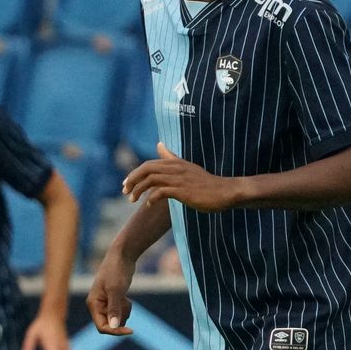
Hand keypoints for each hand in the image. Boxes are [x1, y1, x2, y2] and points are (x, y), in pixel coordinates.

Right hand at [87, 252, 137, 335]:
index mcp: (93, 304)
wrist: (123, 256)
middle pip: (110, 324)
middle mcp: (97, 305)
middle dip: (121, 317)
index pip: (102, 327)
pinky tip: (126, 297)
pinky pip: (120, 312)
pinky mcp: (113, 300)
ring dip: (124, 312)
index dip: (115, 331)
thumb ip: (114, 309)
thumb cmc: (117, 271)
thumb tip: (114, 326)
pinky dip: (126, 307)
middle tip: (126, 302)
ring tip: (126, 298)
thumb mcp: (116, 290)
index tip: (130, 330)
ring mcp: (105, 303)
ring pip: (117, 319)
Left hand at [121, 143, 242, 212]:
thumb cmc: (207, 183)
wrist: (226, 192)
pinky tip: (149, 205)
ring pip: (150, 180)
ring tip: (132, 200)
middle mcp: (176, 168)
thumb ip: (172, 157)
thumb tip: (159, 144)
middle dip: (132, 180)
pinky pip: (161, 192)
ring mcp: (179, 179)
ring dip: (138, 190)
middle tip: (125, 191)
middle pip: (146, 169)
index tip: (127, 184)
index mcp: (176, 163)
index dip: (135, 173)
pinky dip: (151, 198)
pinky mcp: (183, 191)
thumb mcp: (187, 167)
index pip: (148, 164)